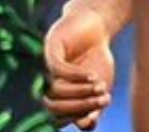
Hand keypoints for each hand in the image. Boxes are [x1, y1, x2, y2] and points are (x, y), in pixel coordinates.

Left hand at [43, 10, 115, 129]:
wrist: (97, 26)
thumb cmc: (96, 58)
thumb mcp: (99, 86)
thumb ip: (94, 106)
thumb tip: (87, 125)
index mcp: (55, 98)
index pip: (58, 118)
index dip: (78, 118)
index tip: (98, 113)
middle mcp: (45, 85)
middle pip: (54, 108)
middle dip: (81, 106)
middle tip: (103, 100)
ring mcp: (44, 68)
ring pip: (56, 90)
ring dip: (81, 91)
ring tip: (100, 86)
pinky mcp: (49, 50)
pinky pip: (58, 70)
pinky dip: (76, 76)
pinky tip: (92, 76)